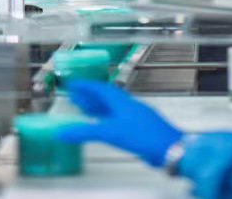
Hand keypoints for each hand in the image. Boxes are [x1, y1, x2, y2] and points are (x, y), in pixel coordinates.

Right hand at [56, 79, 182, 166]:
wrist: (169, 148)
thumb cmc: (142, 135)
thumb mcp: (109, 132)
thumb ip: (84, 132)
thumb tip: (61, 131)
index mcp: (121, 101)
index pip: (100, 88)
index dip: (86, 85)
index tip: (73, 83)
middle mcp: (129, 106)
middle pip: (106, 97)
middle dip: (90, 96)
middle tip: (75, 96)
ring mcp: (136, 116)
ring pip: (113, 108)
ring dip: (99, 108)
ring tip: (85, 110)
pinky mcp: (141, 128)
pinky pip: (119, 119)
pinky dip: (108, 119)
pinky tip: (106, 127)